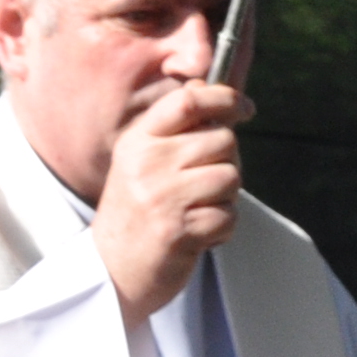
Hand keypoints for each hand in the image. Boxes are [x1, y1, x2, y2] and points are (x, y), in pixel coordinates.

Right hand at [94, 79, 251, 319]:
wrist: (111, 270)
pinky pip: (229, 216)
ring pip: (231, 177)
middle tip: (204, 186)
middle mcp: (148, 163)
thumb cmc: (135, 214)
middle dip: (227, 162)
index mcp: (138, 140)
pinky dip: (222, 228)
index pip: (187, 101)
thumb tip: (209, 86)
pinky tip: (197, 234)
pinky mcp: (179, 230)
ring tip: (197, 210)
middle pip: (223, 140)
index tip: (245, 108)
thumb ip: (173, 128)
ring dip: (225, 198)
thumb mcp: (141, 160)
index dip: (225, 98)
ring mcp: (162, 196)